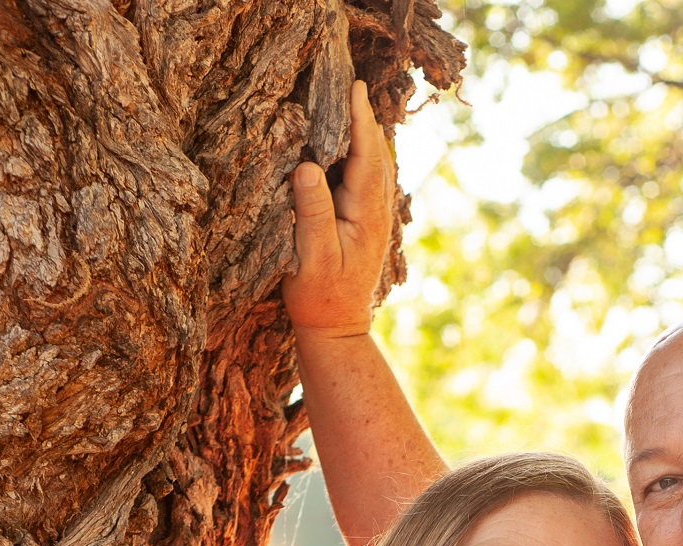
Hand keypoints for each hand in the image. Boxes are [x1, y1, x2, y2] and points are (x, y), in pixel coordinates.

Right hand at [282, 78, 394, 337]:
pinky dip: (354, 152)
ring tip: (348, 99)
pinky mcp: (361, 220)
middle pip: (374, 153)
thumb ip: (312, 211)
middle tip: (349, 80)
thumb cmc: (319, 296)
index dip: (360, 120)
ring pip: (370, 163)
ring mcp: (371, 215)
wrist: (336, 329)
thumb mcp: (312, 256)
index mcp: (366, 213)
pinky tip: (343, 140)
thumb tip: (307, 166)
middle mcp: (375, 210)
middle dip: (362, 117)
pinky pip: (361, 176)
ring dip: (360, 132)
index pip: (366, 155)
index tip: (354, 87)